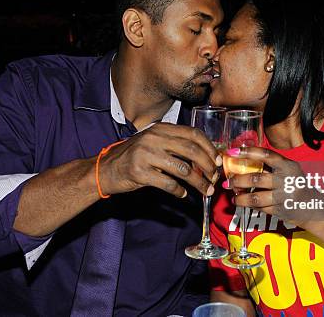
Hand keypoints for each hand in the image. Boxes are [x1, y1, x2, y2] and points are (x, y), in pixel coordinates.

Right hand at [98, 123, 220, 197]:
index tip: (218, 161)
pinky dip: (179, 191)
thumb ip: (175, 145)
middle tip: (214, 178)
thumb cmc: (134, 157)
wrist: (105, 169)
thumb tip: (206, 157)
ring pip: (183, 169)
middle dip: (208, 166)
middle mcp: (154, 138)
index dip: (209, 148)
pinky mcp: (140, 173)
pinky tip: (182, 195)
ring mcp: (145, 154)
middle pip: (192, 151)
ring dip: (198, 182)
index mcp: (161, 128)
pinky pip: (168, 184)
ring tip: (204, 191)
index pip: (193, 134)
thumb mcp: (154, 143)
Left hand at [224, 147, 323, 226]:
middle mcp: (287, 180)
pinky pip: (260, 208)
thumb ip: (271, 166)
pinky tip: (243, 203)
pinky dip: (250, 206)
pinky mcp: (281, 211)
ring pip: (255, 197)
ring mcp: (284, 197)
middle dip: (237, 180)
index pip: (266, 155)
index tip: (232, 152)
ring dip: (241, 198)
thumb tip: (243, 162)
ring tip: (233, 197)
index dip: (247, 152)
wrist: (315, 207)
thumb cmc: (297, 185)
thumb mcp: (290, 171)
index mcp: (288, 166)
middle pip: (256, 178)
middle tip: (228, 182)